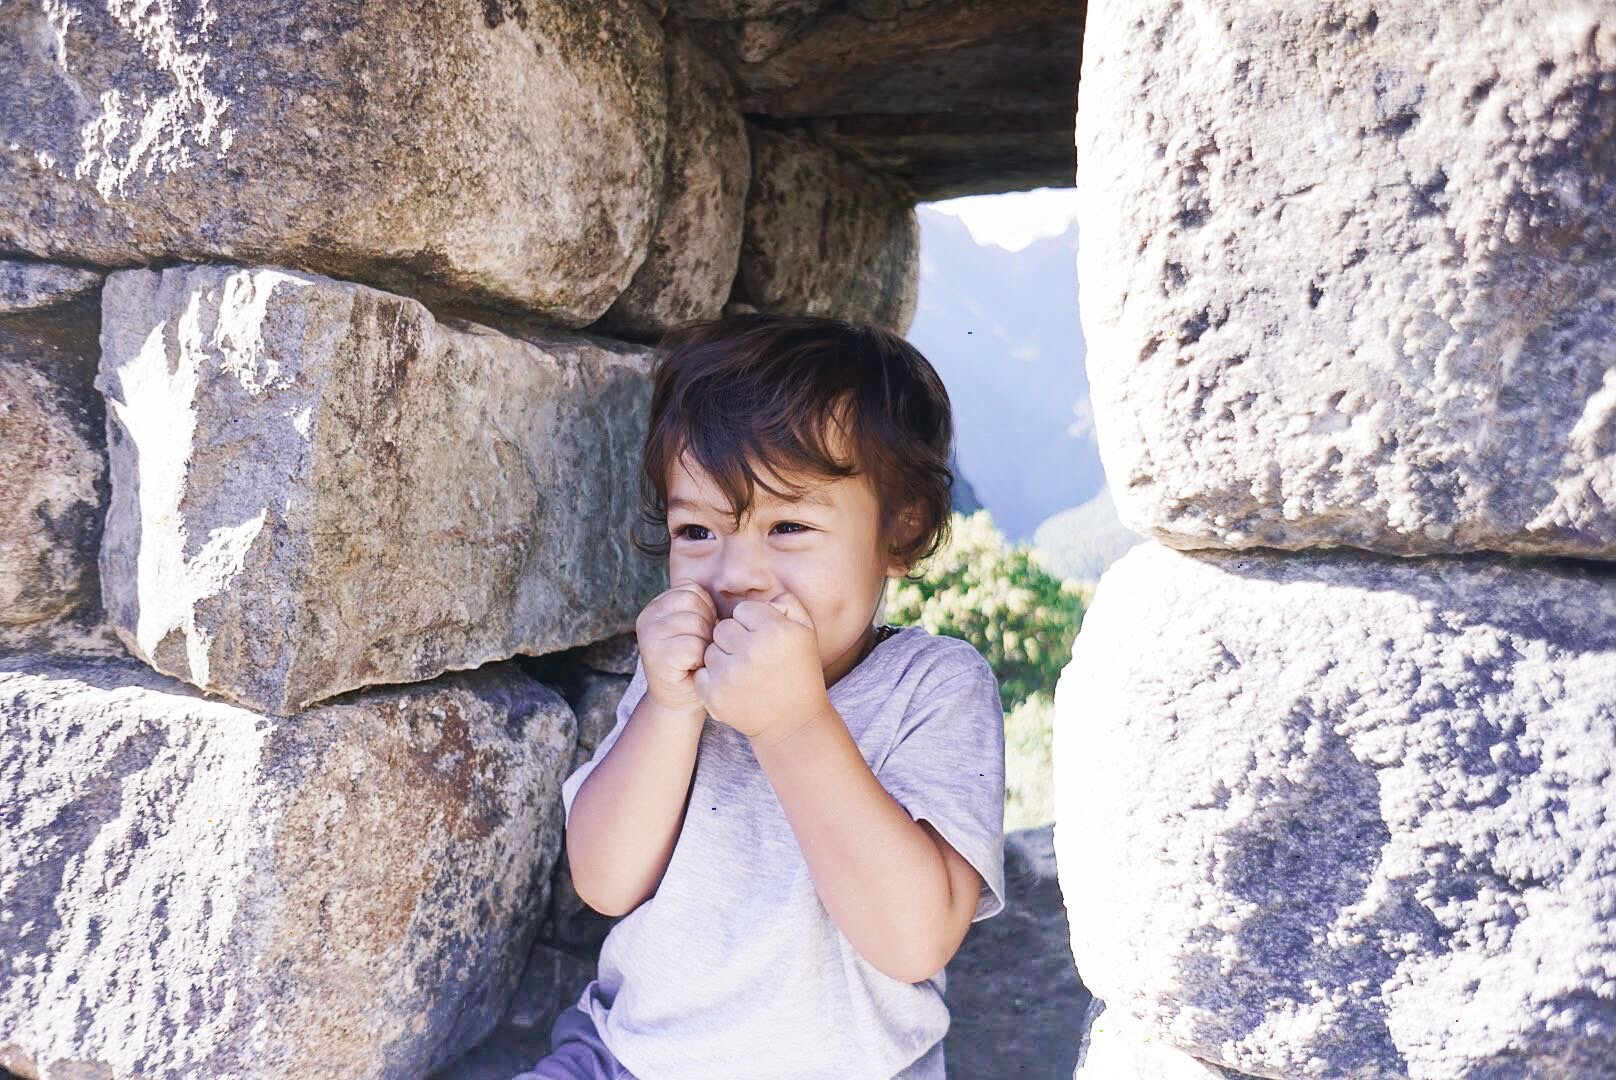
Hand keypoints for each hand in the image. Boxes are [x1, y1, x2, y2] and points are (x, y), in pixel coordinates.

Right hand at [635, 579, 717, 718]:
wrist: (679, 701)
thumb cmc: (697, 662)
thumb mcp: (700, 628)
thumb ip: (705, 608)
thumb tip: (755, 589)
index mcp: (657, 606)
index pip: (692, 590)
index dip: (707, 612)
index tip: (701, 634)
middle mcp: (647, 616)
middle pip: (693, 604)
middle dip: (707, 627)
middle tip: (699, 649)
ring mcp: (648, 635)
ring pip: (695, 624)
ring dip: (704, 644)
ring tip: (696, 658)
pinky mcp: (655, 655)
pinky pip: (692, 646)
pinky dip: (700, 659)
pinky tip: (693, 668)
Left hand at [693, 591, 831, 743]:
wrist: (793, 723)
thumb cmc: (800, 672)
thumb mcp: (806, 631)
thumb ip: (787, 602)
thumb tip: (764, 593)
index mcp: (774, 631)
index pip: (743, 610)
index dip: (752, 624)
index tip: (763, 640)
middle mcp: (751, 650)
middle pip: (723, 628)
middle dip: (735, 639)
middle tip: (752, 658)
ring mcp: (730, 674)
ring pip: (710, 649)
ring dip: (723, 658)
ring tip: (743, 673)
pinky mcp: (714, 694)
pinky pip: (702, 671)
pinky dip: (713, 678)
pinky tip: (733, 686)